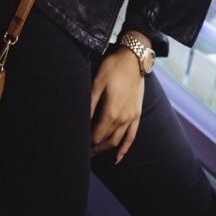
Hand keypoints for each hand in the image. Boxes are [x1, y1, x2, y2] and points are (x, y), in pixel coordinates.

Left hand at [90, 39, 144, 163]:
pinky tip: (118, 157)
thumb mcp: (97, 83)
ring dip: (106, 149)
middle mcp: (123, 118)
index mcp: (112, 112)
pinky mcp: (137, 113)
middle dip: (94, 148)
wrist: (135, 58)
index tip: (77, 143)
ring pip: (118, 140)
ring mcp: (132, 116)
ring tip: (94, 152)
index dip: (87, 142)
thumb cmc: (114, 68)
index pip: (97, 135)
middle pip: (107, 141)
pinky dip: (125, 148)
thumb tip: (81, 121)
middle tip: (82, 151)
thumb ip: (89, 104)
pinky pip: (132, 135)